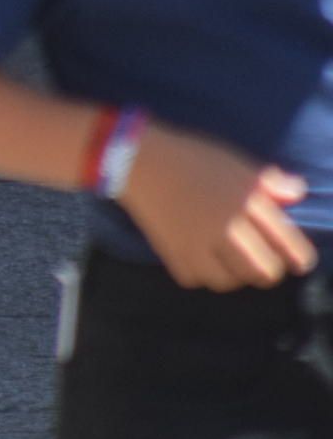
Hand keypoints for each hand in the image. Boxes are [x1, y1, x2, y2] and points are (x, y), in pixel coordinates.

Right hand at [118, 121, 316, 289]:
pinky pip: (194, 278)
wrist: (139, 160)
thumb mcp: (235, 162)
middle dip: (267, 270)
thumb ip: (270, 181)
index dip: (298, 258)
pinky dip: (201, 274)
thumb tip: (296, 193)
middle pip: (262, 271)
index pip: (287, 245)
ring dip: (234, 275)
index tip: (297, 261)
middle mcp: (227, 227)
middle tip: (263, 264)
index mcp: (248, 203)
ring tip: (231, 264)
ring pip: (229, 281)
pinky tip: (202, 261)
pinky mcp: (171, 251)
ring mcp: (198, 242)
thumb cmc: (191, 157)